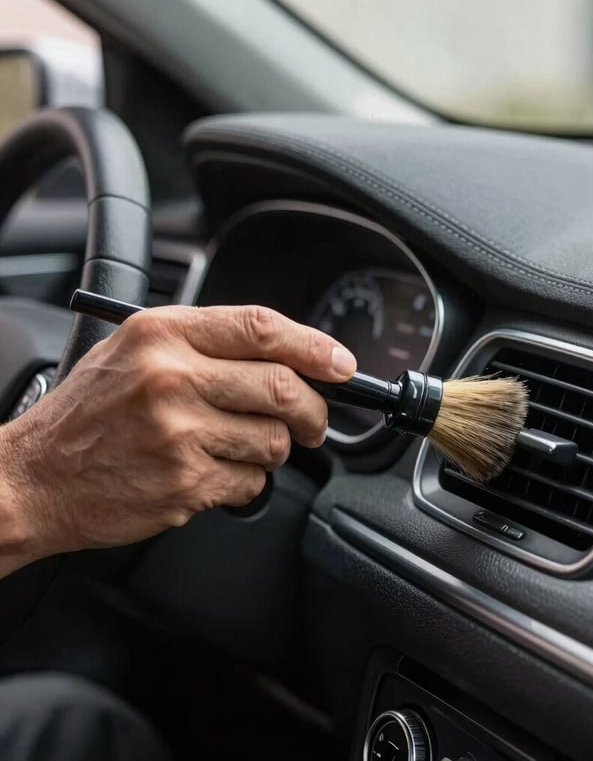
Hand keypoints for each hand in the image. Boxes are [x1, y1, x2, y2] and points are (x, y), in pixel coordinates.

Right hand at [0, 305, 356, 575]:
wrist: (32, 478)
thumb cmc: (86, 414)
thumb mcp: (134, 351)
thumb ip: (206, 344)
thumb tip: (284, 355)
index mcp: (163, 335)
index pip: (261, 328)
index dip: (314, 346)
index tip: (341, 363)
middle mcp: (172, 378)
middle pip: (282, 388)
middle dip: (313, 411)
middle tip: (314, 422)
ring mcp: (179, 434)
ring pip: (274, 441)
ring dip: (272, 449)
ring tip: (235, 447)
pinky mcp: (184, 483)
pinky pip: (251, 482)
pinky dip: (245, 481)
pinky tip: (211, 473)